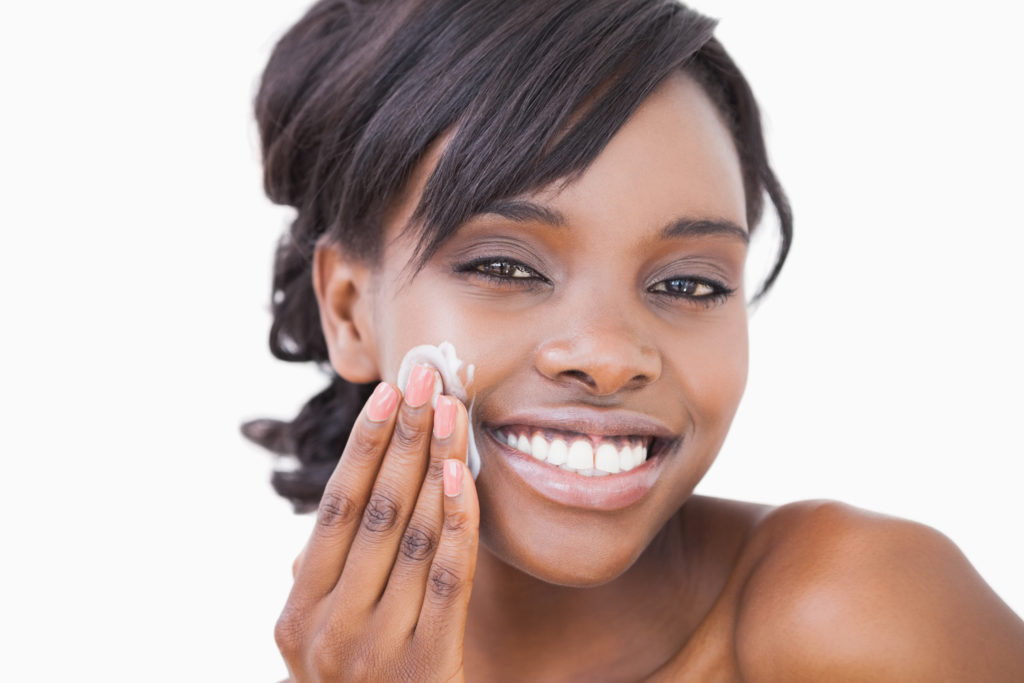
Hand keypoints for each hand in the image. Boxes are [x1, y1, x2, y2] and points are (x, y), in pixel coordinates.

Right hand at [275, 366, 479, 681]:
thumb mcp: (324, 641)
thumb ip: (325, 580)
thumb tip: (334, 511)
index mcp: (297, 613)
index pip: (334, 509)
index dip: (364, 447)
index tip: (388, 394)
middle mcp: (328, 628)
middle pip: (374, 510)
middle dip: (404, 438)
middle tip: (427, 380)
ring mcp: (376, 648)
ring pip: (411, 534)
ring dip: (434, 464)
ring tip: (451, 413)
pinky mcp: (427, 664)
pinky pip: (446, 576)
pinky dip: (456, 521)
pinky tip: (463, 476)